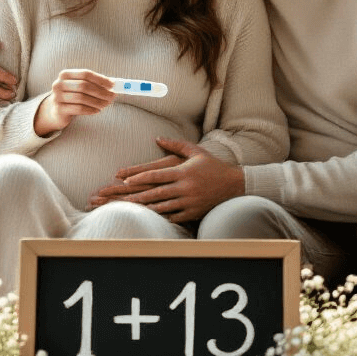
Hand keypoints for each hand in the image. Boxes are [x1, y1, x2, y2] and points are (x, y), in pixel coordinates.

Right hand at [34, 69, 115, 136]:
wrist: (55, 110)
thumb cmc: (72, 95)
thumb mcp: (80, 87)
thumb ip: (94, 84)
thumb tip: (113, 84)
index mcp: (65, 74)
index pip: (85, 74)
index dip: (100, 79)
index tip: (112, 85)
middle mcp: (59, 84)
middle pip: (84, 86)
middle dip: (101, 92)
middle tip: (112, 97)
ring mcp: (57, 97)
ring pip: (82, 98)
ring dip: (97, 102)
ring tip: (106, 104)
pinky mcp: (59, 109)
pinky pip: (79, 109)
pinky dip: (91, 109)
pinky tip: (97, 110)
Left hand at [88, 137, 244, 223]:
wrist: (234, 184)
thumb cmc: (213, 166)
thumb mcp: (196, 151)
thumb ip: (175, 144)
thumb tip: (157, 138)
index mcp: (183, 172)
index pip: (156, 175)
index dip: (139, 178)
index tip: (126, 180)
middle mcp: (185, 187)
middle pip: (156, 192)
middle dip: (137, 195)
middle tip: (122, 197)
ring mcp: (190, 201)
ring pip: (163, 206)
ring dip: (146, 208)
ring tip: (132, 209)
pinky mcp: (194, 212)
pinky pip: (174, 216)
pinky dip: (161, 217)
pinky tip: (150, 217)